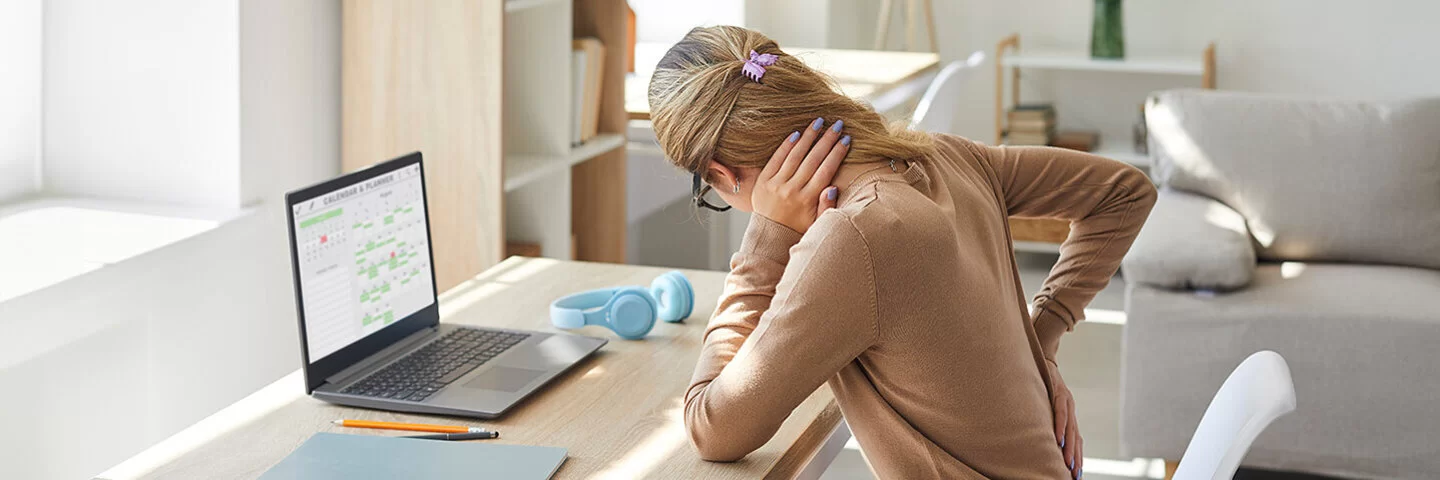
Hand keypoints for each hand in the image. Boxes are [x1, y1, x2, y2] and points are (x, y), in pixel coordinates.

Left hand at [751, 118, 849, 233]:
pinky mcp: (763, 181)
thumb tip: (832, 187)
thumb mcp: (816, 223)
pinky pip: (776, 159)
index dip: (837, 153)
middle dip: (827, 139)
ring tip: (819, 121)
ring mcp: (776, 184)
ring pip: (795, 155)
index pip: (826, 170)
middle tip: (838, 124)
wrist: (769, 236)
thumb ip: (827, 207)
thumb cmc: (797, 228)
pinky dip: (786, 145)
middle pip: (813, 159)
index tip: (846, 139)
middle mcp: (792, 190)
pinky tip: (797, 133)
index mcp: (807, 199)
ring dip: (808, 136)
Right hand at [1048, 359, 1083, 478]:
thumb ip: (1045, 417)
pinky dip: (1060, 427)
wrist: (1041, 357)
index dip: (1077, 456)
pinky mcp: (1060, 393)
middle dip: (1075, 457)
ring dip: (1069, 448)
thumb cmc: (1039, 382)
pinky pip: (1061, 413)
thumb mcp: (1042, 403)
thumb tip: (1042, 435)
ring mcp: (1067, 401)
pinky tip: (1060, 441)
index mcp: (1068, 413)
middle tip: (1074, 474)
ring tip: (1068, 464)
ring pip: (1070, 429)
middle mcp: (1070, 409)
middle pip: (1076, 438)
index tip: (1076, 473)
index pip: (1076, 439)